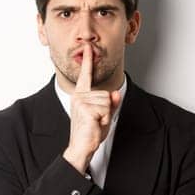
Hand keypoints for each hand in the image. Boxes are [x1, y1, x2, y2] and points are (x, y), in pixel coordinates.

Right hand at [64, 45, 123, 171]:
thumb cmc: (90, 132)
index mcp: (81, 95)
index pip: (85, 76)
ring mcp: (81, 102)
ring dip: (106, 115)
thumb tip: (115, 94)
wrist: (81, 147)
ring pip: (108, 101)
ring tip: (95, 123)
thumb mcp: (104, 116)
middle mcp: (79, 96)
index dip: (87, 61)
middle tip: (96, 120)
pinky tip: (95, 125)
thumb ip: (111, 104)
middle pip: (107, 94)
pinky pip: (106, 109)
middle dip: (107, 110)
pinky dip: (104, 120)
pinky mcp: (87, 110)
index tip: (87, 48)